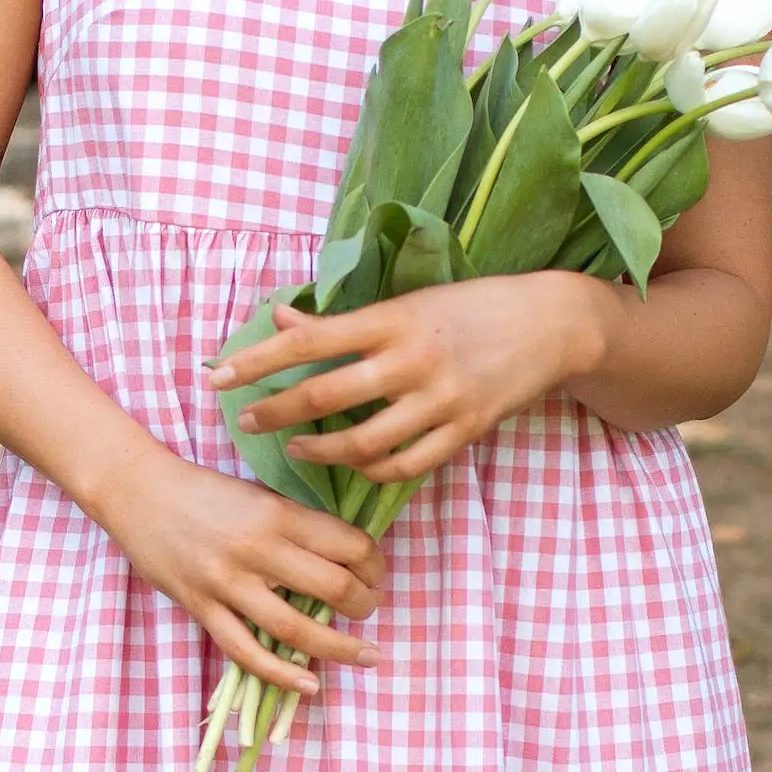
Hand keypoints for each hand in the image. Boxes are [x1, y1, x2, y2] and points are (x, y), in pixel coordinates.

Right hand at [97, 446, 386, 696]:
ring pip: (295, 627)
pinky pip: (246, 650)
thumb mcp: (260, 494)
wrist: (137, 491)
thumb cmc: (205, 491)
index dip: (375, 566)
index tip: (376, 576)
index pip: (349, 545)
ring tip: (363, 654)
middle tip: (370, 611)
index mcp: (278, 513)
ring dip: (339, 647)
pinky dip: (281, 673)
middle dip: (365, 605)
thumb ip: (298, 526)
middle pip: (333, 587)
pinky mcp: (201, 607)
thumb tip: (345, 562)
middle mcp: (257, 548)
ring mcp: (227, 582)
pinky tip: (310, 684)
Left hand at [211, 276, 613, 487]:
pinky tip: (352, 464)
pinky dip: (371, 470)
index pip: (309, 341)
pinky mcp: (465, 430)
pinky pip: (405, 464)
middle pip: (325, 397)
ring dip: (320, 451)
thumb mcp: (408, 300)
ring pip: (362, 443)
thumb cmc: (471, 306)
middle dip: (275, 413)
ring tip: (295, 447)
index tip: (219, 377)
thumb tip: (280, 319)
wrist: (552, 323)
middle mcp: (413, 360)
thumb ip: (344, 320)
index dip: (258, 361)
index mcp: (394, 319)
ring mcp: (441, 400)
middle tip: (246, 421)